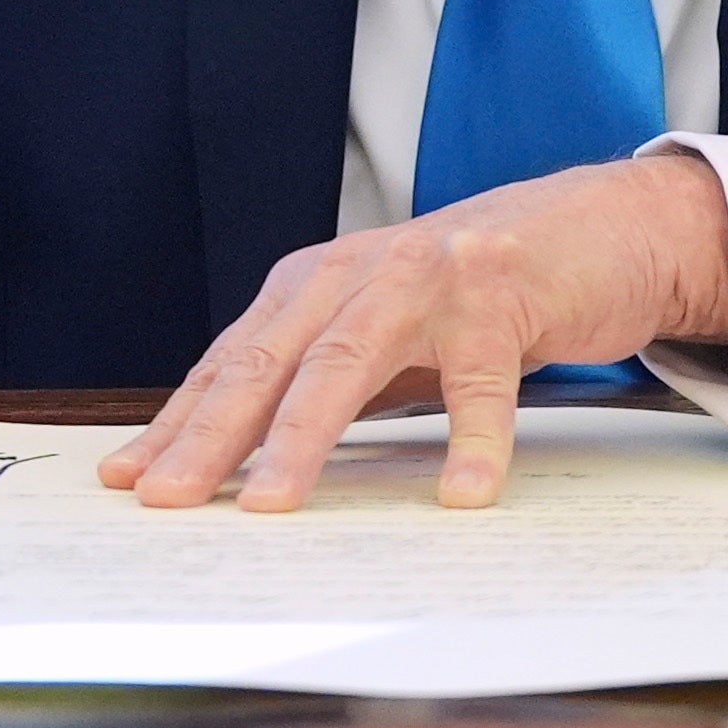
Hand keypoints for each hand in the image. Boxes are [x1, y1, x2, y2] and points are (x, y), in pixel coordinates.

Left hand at [97, 152, 727, 512]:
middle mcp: (359, 274)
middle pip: (269, 362)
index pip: (233, 363)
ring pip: (349, 363)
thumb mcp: (384, 327)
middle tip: (169, 499)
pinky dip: (472, 439)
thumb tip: (241, 459)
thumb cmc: (479, 290)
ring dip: (305, 436)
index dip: (178, 421)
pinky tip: (463, 493)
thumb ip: (323, 378)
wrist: (599, 223)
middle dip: (212, 436)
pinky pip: (482, 381)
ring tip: (273, 503)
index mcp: (318, 285)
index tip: (128, 479)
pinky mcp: (502, 297)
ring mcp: (428, 280)